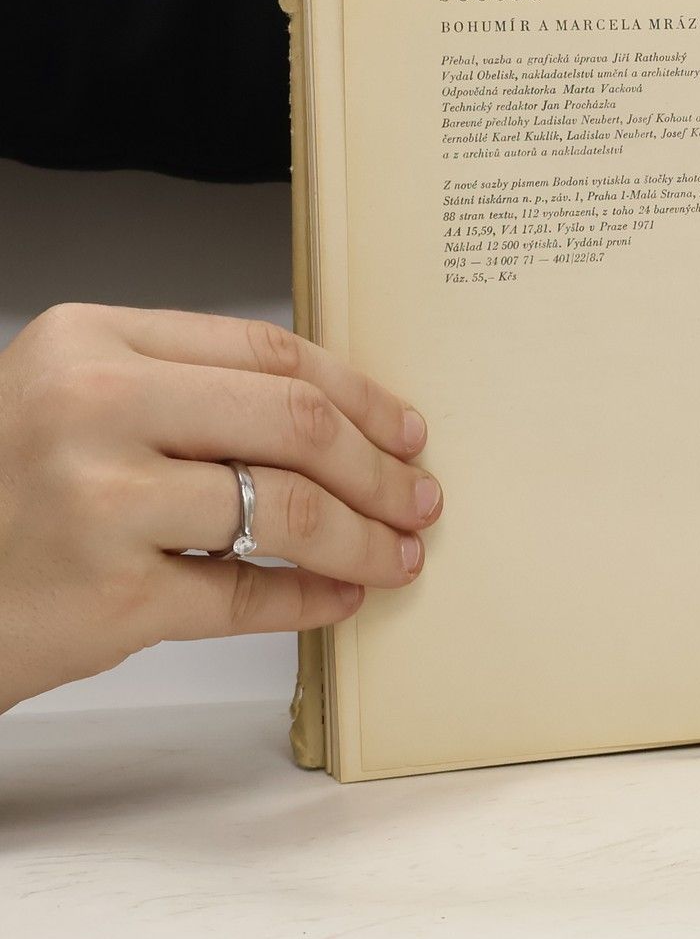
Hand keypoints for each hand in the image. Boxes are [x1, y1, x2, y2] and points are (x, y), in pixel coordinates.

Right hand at [0, 302, 441, 713]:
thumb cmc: (1, 496)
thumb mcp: (71, 402)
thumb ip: (185, 391)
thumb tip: (338, 417)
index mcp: (89, 340)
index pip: (269, 352)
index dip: (358, 393)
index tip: (406, 428)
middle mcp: (91, 407)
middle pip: (294, 421)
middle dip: (378, 466)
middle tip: (419, 496)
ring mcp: (98, 501)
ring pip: (287, 507)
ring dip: (363, 536)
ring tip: (398, 554)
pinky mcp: (108, 596)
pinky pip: (248, 593)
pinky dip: (312, 597)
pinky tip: (341, 598)